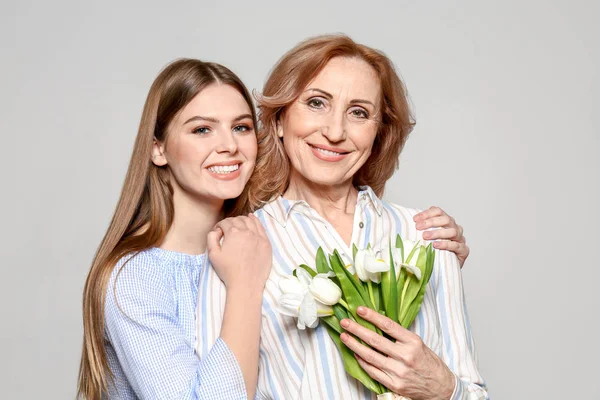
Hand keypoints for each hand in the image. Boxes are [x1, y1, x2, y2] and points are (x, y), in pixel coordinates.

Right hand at [207, 214, 271, 292]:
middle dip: (230, 222)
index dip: (220, 226)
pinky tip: (251, 219)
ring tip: (238, 222)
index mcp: (233, 233)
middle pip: (237, 220)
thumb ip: (211, 238)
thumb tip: (216, 230)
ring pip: (250, 221)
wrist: (245, 284)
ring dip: (242, 220)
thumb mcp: (213, 255)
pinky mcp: (266, 243)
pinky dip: (255, 221)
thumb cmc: (228, 271)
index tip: (218, 231)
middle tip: (227, 229)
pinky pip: (261, 227)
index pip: (225, 222)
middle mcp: (247, 232)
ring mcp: (258, 237)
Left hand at [340, 307, 454, 399]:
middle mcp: (405, 356)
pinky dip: (362, 362)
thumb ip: (399, 335)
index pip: (388, 325)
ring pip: (370, 356)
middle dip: (357, 330)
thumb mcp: (418, 343)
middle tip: (345, 322)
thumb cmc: (428, 362)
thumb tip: (377, 323)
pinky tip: (355, 354)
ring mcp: (398, 372)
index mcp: (413, 342)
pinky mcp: (394, 384)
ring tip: (344, 336)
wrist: (441, 387)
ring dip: (354, 345)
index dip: (372, 316)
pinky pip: (373, 372)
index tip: (359, 309)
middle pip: (375, 340)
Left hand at [413, 206, 468, 267]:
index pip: (438, 212)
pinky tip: (436, 245)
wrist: (446, 266)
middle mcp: (455, 228)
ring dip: (437, 232)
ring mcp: (460, 239)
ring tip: (425, 236)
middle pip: (446, 219)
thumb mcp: (427, 238)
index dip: (426, 213)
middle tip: (418, 227)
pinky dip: (446, 244)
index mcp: (446, 222)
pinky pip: (456, 245)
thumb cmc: (435, 250)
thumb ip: (421, 229)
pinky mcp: (463, 251)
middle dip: (431, 222)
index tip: (415, 219)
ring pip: (452, 231)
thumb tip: (406, 224)